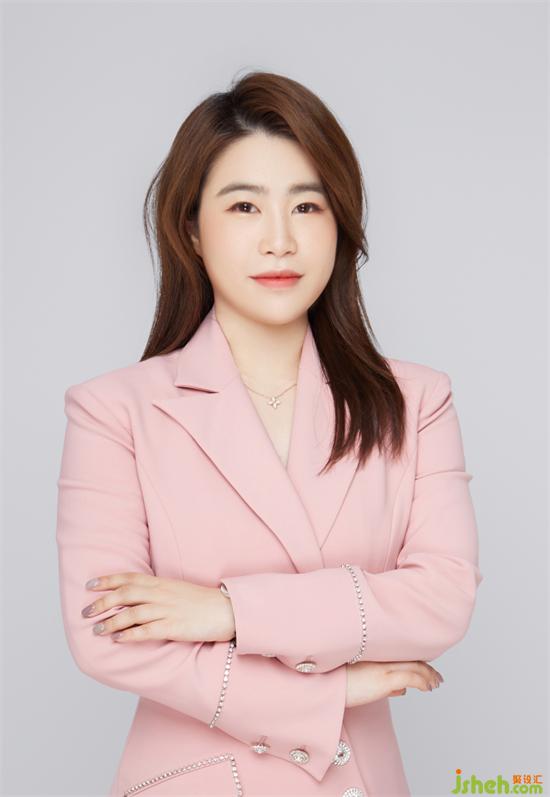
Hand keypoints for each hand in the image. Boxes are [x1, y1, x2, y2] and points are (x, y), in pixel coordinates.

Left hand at [80, 572, 235, 643]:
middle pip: (125, 594)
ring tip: (97, 629)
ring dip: (111, 621)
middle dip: (103, 602)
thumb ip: (157, 591)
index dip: (108, 580)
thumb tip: (137, 596)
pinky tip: (118, 639)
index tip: (90, 585)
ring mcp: (167, 610)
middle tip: (86, 612)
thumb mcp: (178, 589)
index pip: (129, 578)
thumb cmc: (202, 602)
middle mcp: (161, 594)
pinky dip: (130, 635)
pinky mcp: (173, 627)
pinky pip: (147, 631)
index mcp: (162, 583)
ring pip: (132, 613)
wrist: (228, 610)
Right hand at [345, 660, 442, 706]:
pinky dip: (424, 682)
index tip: (428, 669)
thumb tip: (403, 690)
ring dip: (429, 676)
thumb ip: (385, 684)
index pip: (403, 656)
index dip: (418, 662)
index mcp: (375, 655)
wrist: (324, 684)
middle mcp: (381, 658)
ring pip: (415, 668)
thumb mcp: (364, 681)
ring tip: (436, 684)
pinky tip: (429, 688)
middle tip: (437, 678)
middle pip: (411, 660)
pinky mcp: (384, 678)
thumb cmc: (338, 684)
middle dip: (427, 669)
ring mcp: (383, 667)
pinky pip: (411, 678)